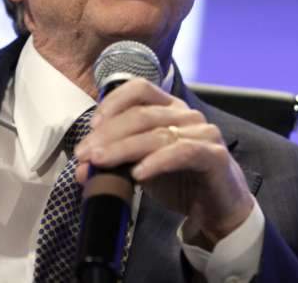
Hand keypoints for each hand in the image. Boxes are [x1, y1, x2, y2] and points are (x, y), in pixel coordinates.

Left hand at [74, 78, 253, 244]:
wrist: (215, 209)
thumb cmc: (178, 181)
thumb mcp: (139, 168)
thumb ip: (114, 162)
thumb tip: (82, 168)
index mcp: (168, 107)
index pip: (139, 89)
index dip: (113, 103)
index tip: (92, 126)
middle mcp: (186, 114)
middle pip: (142, 115)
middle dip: (109, 134)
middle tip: (86, 154)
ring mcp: (203, 132)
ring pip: (157, 134)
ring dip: (124, 149)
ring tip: (101, 163)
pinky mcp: (214, 155)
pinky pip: (181, 152)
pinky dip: (157, 162)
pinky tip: (138, 174)